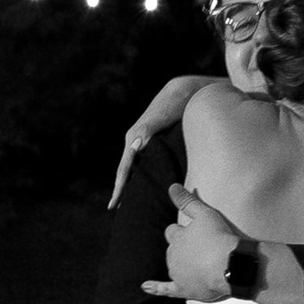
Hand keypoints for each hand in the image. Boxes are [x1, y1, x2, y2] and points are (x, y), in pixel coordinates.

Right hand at [108, 74, 220, 205]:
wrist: (188, 90)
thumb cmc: (178, 102)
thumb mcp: (164, 115)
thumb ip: (148, 129)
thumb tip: (134, 148)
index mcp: (136, 138)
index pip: (124, 168)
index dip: (119, 187)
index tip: (114, 205)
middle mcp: (137, 141)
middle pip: (126, 172)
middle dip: (122, 191)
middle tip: (120, 213)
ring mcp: (145, 143)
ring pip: (135, 169)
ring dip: (132, 185)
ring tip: (130, 206)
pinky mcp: (155, 144)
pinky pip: (145, 164)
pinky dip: (143, 177)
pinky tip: (149, 189)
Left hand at [140, 184, 258, 303]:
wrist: (232, 266)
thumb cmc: (220, 238)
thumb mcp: (205, 213)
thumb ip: (187, 200)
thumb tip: (171, 186)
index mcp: (177, 236)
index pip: (172, 231)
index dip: (183, 232)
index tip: (196, 235)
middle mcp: (173, 254)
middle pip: (172, 249)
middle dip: (182, 249)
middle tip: (201, 250)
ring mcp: (177, 272)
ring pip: (172, 265)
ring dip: (180, 264)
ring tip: (198, 265)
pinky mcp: (183, 288)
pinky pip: (165, 289)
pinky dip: (155, 288)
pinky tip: (145, 286)